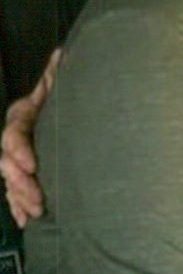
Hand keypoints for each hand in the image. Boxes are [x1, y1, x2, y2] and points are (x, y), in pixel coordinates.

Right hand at [2, 49, 57, 227]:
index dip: (18, 149)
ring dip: (20, 197)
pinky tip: (26, 221)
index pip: (13, 131)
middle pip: (8, 162)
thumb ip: (59, 74)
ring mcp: (19, 158)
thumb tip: (63, 53)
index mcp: (25, 115)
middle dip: (20, 182)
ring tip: (37, 211)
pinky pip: (15, 193)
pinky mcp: (26, 175)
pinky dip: (19, 207)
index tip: (32, 164)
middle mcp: (17, 138)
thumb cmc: (72, 99)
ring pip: (11, 179)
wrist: (83, 115)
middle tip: (38, 197)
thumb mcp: (64, 85)